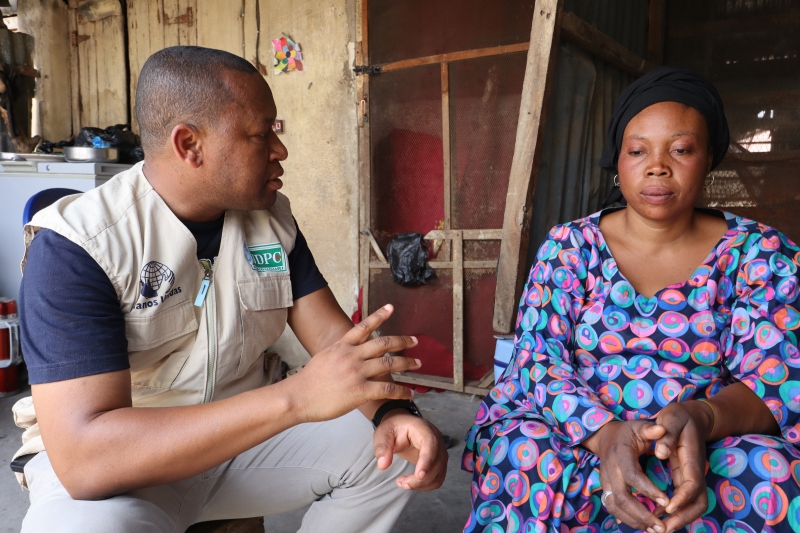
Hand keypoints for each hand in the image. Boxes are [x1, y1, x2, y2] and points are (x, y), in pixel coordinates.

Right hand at [287, 305, 420, 421]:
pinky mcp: (360, 390)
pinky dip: (401, 390)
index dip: (379, 316)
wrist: (298, 396)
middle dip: (402, 341)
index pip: (364, 326)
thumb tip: (349, 350)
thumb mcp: (324, 357)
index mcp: (343, 346)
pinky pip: (386, 388)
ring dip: (407, 363)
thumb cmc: (308, 381)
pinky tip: (408, 393)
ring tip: (418, 364)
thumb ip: (340, 352)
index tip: (391, 308)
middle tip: (415, 340)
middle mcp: (352, 355)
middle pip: (383, 343)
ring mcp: (357, 372)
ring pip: (389, 363)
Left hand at [373, 411, 447, 491]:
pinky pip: (437, 478)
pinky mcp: (439, 462)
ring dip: (422, 484)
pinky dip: (425, 485)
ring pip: (438, 473)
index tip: (419, 476)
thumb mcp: (383, 433)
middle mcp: (436, 439)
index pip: (430, 444)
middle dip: (420, 479)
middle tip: (402, 483)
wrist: (402, 427)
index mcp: (423, 429)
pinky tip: (411, 482)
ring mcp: (440, 451)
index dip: (427, 460)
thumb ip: (382, 447)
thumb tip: (382, 465)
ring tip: (403, 483)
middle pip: (437, 463)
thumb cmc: (394, 429)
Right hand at [593, 421, 669, 532]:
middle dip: (642, 514)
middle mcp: (610, 470)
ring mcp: (605, 481)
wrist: (605, 437)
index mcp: (620, 454)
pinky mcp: (606, 489)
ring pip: (615, 506)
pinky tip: (645, 526)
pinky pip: (613, 508)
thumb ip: (650, 429)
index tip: (667, 501)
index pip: (632, 476)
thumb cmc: (627, 432)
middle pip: (621, 497)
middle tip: (662, 526)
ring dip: (634, 521)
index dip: (648, 490)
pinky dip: (628, 520)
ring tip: (655, 529)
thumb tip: (662, 429)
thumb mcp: (639, 426)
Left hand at [648, 401, 713, 532]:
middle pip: (699, 502)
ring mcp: (692, 477)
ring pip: (694, 504)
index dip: (682, 499)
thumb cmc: (680, 417)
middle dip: (683, 517)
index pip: (692, 485)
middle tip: (663, 528)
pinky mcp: (686, 478)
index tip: (667, 508)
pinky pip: (685, 500)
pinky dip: (676, 511)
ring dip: (680, 518)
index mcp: (693, 459)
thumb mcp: (672, 419)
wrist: (692, 416)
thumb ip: (667, 434)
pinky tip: (659, 515)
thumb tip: (659, 451)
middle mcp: (696, 471)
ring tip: (659, 527)